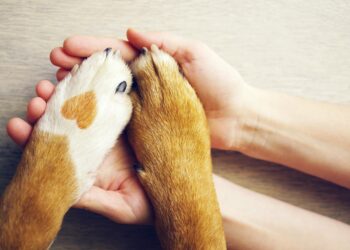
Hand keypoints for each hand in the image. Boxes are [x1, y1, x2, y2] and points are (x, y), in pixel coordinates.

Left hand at [7, 78, 151, 224]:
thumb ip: (92, 199)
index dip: (37, 134)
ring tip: (56, 81)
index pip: (60, 143)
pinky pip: (121, 91)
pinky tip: (89, 74)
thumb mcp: (120, 206)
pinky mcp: (140, 109)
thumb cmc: (152, 202)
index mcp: (93, 158)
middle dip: (50, 106)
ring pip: (90, 99)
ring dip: (71, 88)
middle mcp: (102, 137)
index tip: (19, 126)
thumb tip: (63, 194)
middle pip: (71, 116)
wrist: (183, 189)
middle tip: (39, 98)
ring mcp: (120, 122)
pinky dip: (105, 80)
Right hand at [50, 29, 251, 150]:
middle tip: (54, 64)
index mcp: (154, 62)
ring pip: (108, 95)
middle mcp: (146, 82)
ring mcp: (145, 105)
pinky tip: (83, 113)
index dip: (92, 48)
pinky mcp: (148, 126)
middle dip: (79, 66)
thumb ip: (163, 42)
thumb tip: (132, 31)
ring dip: (83, 90)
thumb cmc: (221, 82)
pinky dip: (101, 115)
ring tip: (58, 86)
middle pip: (106, 73)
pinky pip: (121, 119)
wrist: (236, 117)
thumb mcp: (195, 52)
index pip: (117, 52)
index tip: (68, 46)